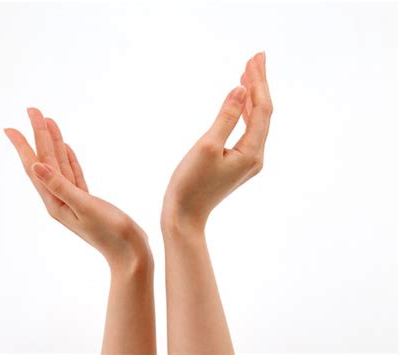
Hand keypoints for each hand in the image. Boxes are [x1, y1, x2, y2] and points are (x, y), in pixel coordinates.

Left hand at [5, 108, 151, 271]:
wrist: (129, 252)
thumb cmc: (111, 233)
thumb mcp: (85, 208)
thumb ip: (61, 187)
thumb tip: (36, 166)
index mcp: (55, 202)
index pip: (36, 166)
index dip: (24, 146)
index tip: (10, 127)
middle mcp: (59, 199)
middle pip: (46, 161)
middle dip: (39, 135)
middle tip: (33, 110)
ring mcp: (73, 199)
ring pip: (60, 164)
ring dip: (54, 143)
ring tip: (48, 122)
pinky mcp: (86, 200)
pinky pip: (73, 174)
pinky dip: (69, 159)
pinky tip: (66, 148)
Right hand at [161, 52, 272, 234]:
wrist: (184, 215)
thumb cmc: (191, 183)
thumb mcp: (207, 146)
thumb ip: (226, 117)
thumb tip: (241, 90)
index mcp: (251, 153)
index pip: (262, 109)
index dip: (259, 82)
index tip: (255, 58)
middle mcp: (255, 157)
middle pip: (263, 113)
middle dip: (259, 84)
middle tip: (255, 58)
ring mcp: (248, 161)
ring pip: (256, 121)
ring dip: (252, 96)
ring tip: (248, 72)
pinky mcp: (237, 163)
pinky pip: (247, 131)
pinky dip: (245, 113)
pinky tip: (241, 101)